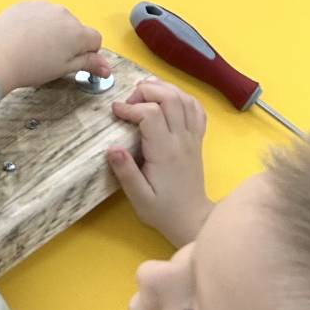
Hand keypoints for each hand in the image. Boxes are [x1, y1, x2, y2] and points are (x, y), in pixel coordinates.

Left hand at [0, 0, 109, 94]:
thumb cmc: (30, 66)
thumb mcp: (64, 69)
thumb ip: (88, 64)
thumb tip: (107, 68)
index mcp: (77, 32)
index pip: (95, 39)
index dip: (87, 53)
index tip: (74, 61)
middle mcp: (63, 14)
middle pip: (75, 28)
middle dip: (68, 41)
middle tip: (50, 58)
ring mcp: (43, 6)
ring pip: (56, 19)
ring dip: (52, 30)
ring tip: (34, 49)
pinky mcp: (25, 4)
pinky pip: (38, 13)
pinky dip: (35, 23)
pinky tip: (23, 38)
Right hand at [108, 79, 212, 247]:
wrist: (192, 220)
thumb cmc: (163, 210)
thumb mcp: (139, 198)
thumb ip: (125, 173)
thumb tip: (112, 148)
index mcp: (165, 152)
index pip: (151, 114)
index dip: (131, 107)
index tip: (115, 112)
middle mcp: (182, 140)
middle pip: (170, 98)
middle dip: (146, 90)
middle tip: (129, 101)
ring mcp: (192, 138)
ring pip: (184, 98)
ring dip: (163, 89)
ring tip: (144, 93)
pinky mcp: (197, 139)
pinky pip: (196, 109)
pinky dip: (182, 97)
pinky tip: (168, 100)